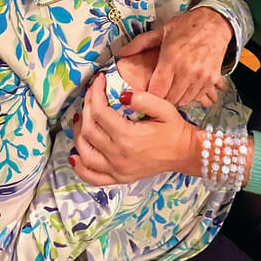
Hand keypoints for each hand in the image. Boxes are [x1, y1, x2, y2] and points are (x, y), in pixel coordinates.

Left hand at [70, 74, 201, 185]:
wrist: (185, 153)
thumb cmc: (175, 129)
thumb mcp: (164, 108)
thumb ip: (142, 99)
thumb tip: (121, 95)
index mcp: (128, 137)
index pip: (100, 112)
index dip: (95, 93)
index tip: (98, 81)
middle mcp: (119, 156)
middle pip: (89, 130)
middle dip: (86, 108)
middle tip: (90, 96)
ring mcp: (117, 170)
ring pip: (85, 153)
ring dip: (78, 134)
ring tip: (80, 119)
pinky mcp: (119, 179)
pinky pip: (92, 177)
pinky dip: (80, 167)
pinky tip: (75, 156)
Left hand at [117, 8, 231, 107]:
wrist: (215, 22)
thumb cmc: (187, 26)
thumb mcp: (162, 31)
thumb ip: (140, 43)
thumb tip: (121, 54)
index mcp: (171, 58)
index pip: (156, 90)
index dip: (149, 95)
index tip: (146, 93)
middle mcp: (187, 70)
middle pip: (169, 99)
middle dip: (161, 99)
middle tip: (157, 94)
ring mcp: (201, 76)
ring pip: (184, 100)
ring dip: (175, 98)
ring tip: (170, 91)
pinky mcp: (212, 79)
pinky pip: (197, 96)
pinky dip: (189, 96)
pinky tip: (184, 88)